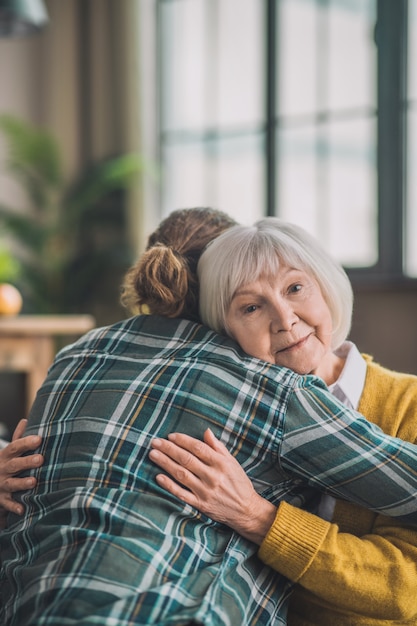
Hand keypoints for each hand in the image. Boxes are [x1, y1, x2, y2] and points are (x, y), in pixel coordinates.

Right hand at [0, 419, 42, 520]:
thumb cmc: (6, 464)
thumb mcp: (9, 451)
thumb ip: (18, 438)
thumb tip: (26, 419)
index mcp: (6, 456)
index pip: (15, 447)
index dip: (26, 442)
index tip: (39, 439)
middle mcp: (3, 469)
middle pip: (14, 465)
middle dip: (27, 462)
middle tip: (41, 459)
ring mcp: (2, 484)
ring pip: (11, 484)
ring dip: (22, 483)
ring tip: (34, 482)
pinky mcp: (2, 499)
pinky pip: (7, 503)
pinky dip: (14, 507)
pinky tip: (23, 509)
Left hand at [149, 428, 276, 543]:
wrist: (246, 510)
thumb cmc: (238, 483)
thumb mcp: (232, 462)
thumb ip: (218, 447)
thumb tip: (206, 431)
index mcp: (221, 463)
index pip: (198, 448)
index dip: (183, 440)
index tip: (170, 436)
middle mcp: (212, 476)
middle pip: (187, 459)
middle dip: (169, 449)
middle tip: (155, 442)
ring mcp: (205, 491)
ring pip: (181, 474)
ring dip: (165, 463)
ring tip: (153, 454)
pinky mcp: (200, 504)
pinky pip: (182, 494)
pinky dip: (169, 485)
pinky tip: (158, 477)